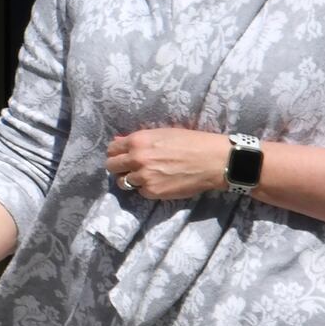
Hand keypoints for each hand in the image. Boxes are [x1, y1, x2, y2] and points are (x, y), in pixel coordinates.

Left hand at [105, 127, 232, 203]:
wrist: (213, 160)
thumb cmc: (191, 142)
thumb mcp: (163, 133)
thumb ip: (139, 139)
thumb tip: (118, 140)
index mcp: (138, 141)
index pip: (112, 148)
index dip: (116, 152)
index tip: (122, 155)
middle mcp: (136, 158)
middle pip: (111, 166)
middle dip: (118, 167)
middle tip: (128, 168)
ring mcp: (143, 177)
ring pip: (122, 182)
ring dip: (130, 179)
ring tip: (144, 176)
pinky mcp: (153, 191)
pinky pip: (140, 191)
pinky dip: (146, 188)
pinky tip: (158, 182)